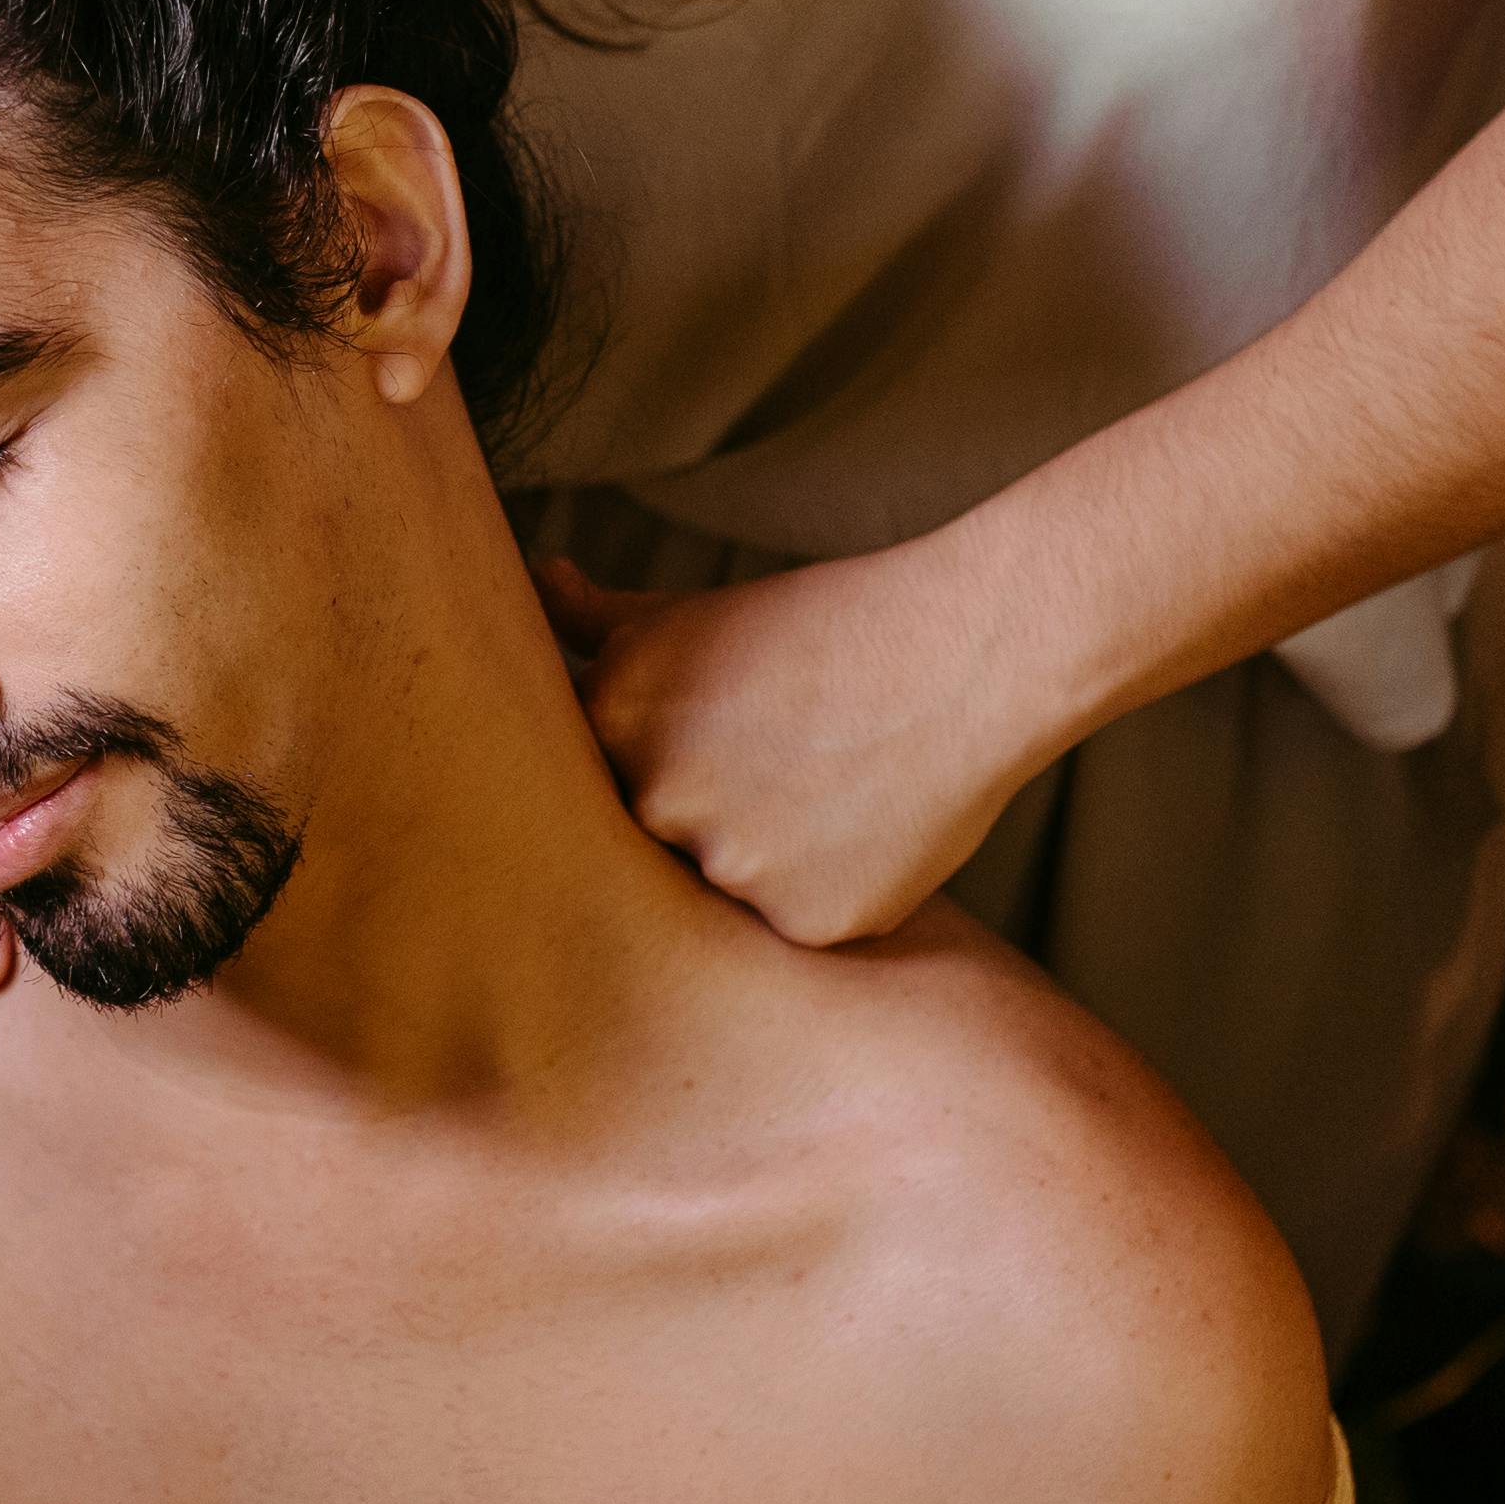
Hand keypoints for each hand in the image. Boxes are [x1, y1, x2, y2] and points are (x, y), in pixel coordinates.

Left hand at [534, 549, 1036, 946]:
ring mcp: (729, 866)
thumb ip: (598, 622)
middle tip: (781, 760)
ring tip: (829, 782)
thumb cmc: (827, 626)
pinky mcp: (803, 921)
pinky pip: (792, 923)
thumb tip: (539, 580)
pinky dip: (827, 887)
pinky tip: (866, 823)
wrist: (965, 652)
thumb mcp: (695, 614)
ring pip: (724, 888)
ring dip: (765, 854)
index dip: (655, 763)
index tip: (711, 738)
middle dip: (706, 813)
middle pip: (655, 842)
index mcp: (612, 718)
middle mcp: (656, 798)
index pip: (595, 782)